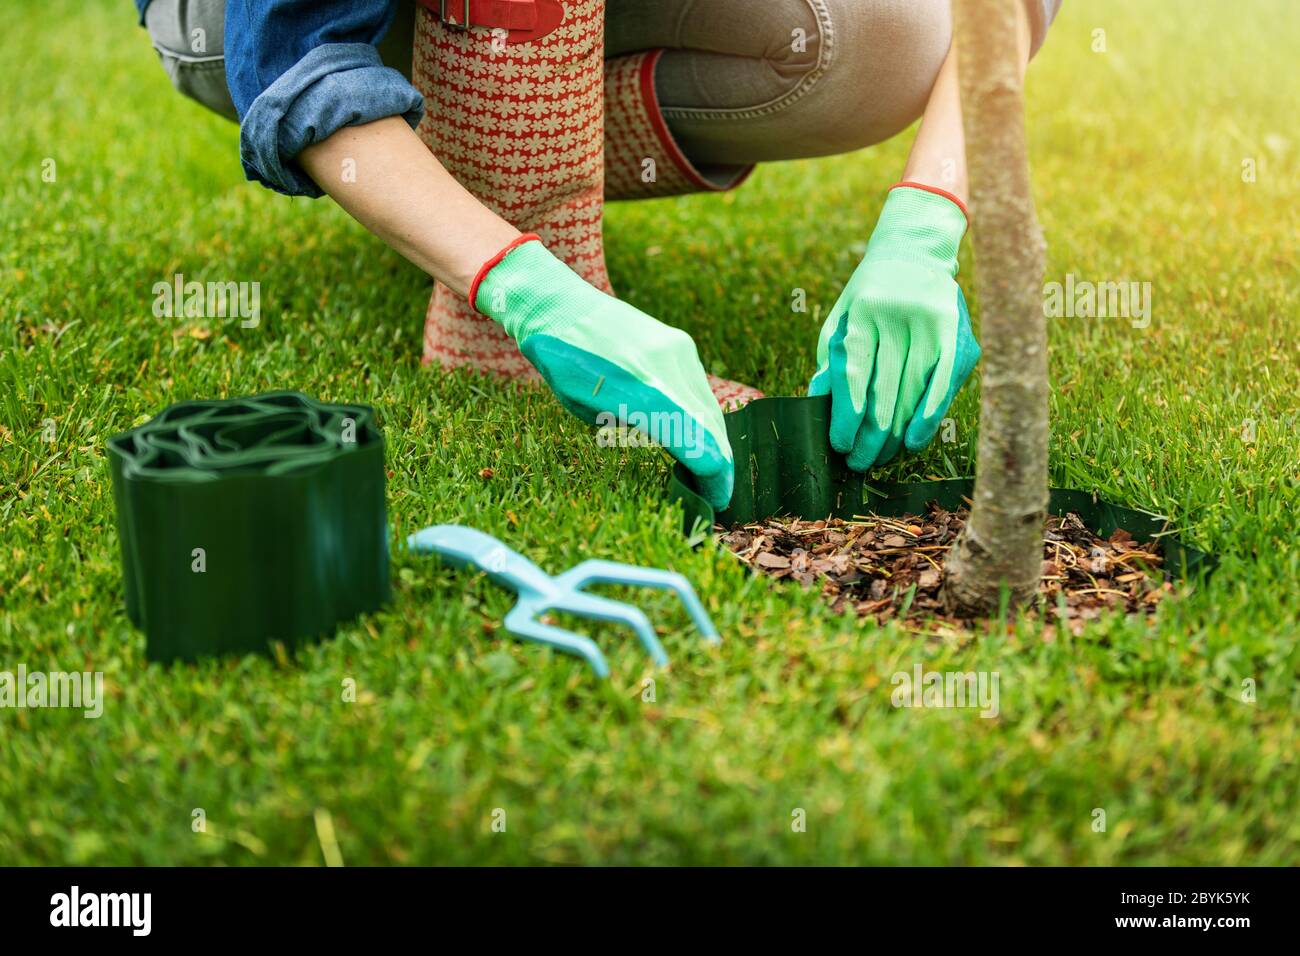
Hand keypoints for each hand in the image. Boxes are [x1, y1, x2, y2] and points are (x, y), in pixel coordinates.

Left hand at [475, 237, 733, 508]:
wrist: (562, 306)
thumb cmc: (564, 364)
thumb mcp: (589, 410)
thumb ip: (636, 429)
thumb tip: (678, 449)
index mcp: (636, 390)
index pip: (695, 441)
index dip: (712, 475)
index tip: (716, 499)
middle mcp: (664, 367)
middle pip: (710, 427)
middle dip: (720, 464)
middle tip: (717, 492)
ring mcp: (677, 351)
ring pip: (710, 408)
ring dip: (714, 441)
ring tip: (710, 469)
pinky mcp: (681, 343)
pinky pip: (700, 389)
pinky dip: (703, 416)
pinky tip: (698, 435)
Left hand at [808, 183, 980, 469]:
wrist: (914, 252)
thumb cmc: (867, 298)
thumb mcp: (840, 320)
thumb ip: (830, 362)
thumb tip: (819, 408)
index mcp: (865, 311)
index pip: (856, 374)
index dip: (848, 415)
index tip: (841, 445)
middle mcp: (902, 317)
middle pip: (886, 391)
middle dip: (871, 436)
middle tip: (859, 463)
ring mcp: (935, 326)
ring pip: (914, 394)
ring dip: (897, 434)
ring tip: (881, 458)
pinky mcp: (960, 336)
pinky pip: (944, 386)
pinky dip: (928, 417)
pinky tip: (914, 442)